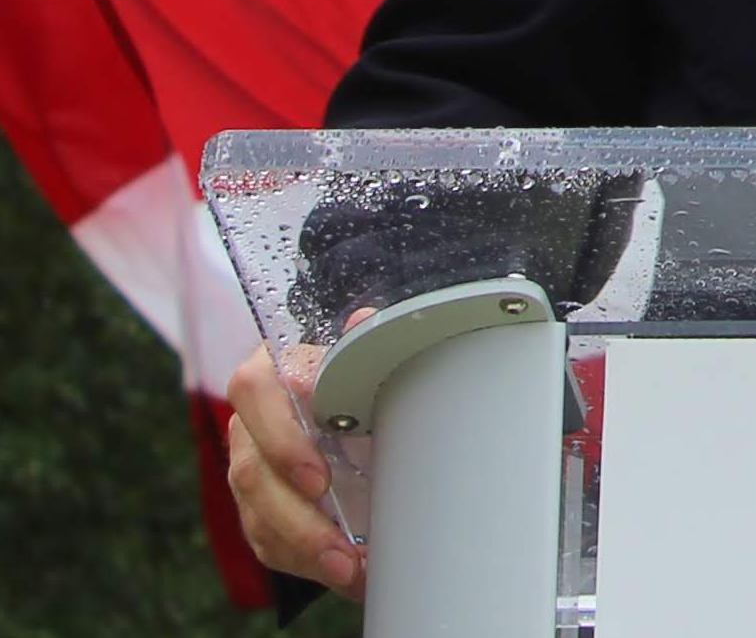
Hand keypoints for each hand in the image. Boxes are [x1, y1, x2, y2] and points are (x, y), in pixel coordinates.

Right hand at [225, 334, 367, 599]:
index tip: (318, 480)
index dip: (282, 441)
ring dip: (306, 550)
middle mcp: (248, 425)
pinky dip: (305, 562)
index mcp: (267, 375)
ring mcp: (248, 470)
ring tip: (350, 571)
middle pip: (254, 475)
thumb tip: (365, 322)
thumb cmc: (348, 380)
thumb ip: (357, 347)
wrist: (345, 406)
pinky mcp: (256, 509)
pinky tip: (342, 574)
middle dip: (299, 520)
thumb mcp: (355, 362)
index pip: (254, 395)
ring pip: (258, 517)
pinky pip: (269, 542)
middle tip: (340, 549)